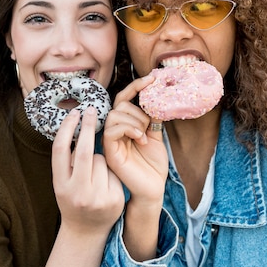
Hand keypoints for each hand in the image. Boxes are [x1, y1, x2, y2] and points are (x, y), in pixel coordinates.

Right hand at [51, 107, 124, 235]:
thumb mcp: (63, 184)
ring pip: (100, 159)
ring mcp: (97, 197)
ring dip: (99, 159)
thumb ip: (67, 162)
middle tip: (91, 110)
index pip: (60, 150)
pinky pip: (113, 172)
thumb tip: (75, 126)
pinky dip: (110, 172)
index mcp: (60, 185)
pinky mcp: (114, 200)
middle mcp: (77, 192)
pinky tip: (107, 185)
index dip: (67, 128)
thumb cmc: (73, 199)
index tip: (74, 113)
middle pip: (83, 151)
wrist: (86, 232)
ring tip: (95, 175)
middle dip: (87, 126)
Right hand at [102, 77, 167, 208]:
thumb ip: (153, 116)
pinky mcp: (109, 150)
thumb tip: (158, 94)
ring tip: (145, 135)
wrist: (153, 188)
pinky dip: (129, 129)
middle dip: (138, 110)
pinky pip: (112, 129)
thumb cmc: (153, 164)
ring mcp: (111, 140)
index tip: (153, 78)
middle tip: (149, 125)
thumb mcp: (157, 134)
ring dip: (135, 120)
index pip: (124, 99)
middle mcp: (115, 131)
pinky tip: (141, 139)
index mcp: (125, 125)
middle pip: (120, 104)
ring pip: (116, 115)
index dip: (136, 86)